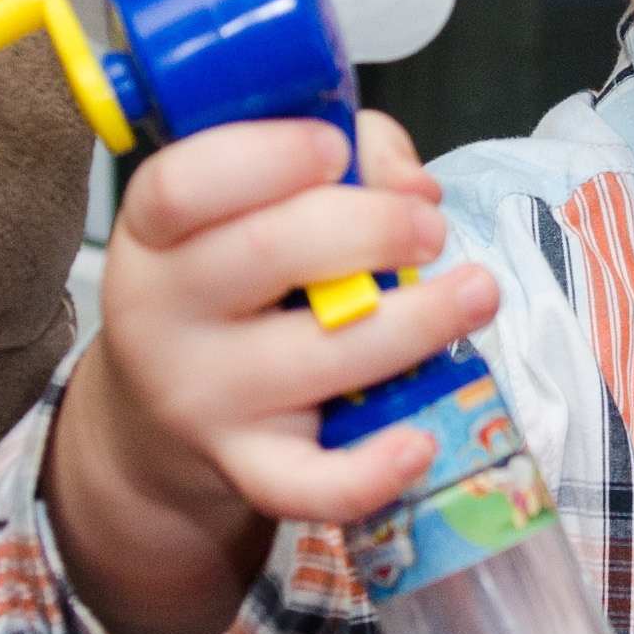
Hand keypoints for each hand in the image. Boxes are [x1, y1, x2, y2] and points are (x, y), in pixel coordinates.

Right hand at [45, 109, 498, 633]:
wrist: (163, 417)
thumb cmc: (233, 282)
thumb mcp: (252, 204)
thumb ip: (344, 162)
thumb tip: (413, 187)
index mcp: (157, 230)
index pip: (184, 184)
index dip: (269, 156)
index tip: (336, 148)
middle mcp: (163, 312)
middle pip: (266, 253)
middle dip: (371, 228)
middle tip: (428, 229)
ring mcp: (202, 397)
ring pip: (315, 356)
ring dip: (415, 321)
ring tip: (477, 293)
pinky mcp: (243, 467)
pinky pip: (304, 485)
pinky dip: (367, 472)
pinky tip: (421, 441)